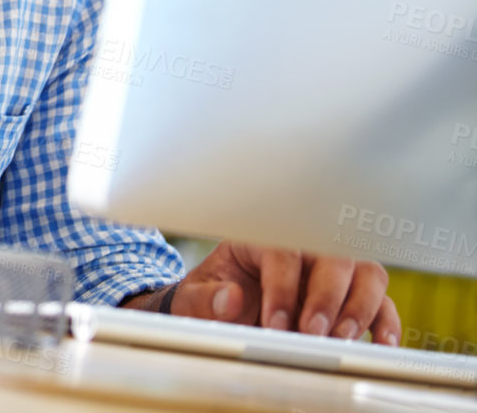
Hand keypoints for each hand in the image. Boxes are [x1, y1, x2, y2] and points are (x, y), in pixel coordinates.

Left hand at [125, 241, 400, 343]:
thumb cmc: (212, 296)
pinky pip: (382, 302)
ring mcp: (332, 272)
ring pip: (366, 273)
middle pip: (333, 258)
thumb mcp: (196, 296)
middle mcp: (304, 250)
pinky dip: (384, 320)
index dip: (282, 289)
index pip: (283, 253)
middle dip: (326, 298)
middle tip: (313, 333)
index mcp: (262, 240)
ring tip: (341, 339)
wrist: (220, 309)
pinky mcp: (352, 296)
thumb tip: (229, 298)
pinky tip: (380, 341)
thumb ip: (207, 297)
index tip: (275, 324)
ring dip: (359, 307)